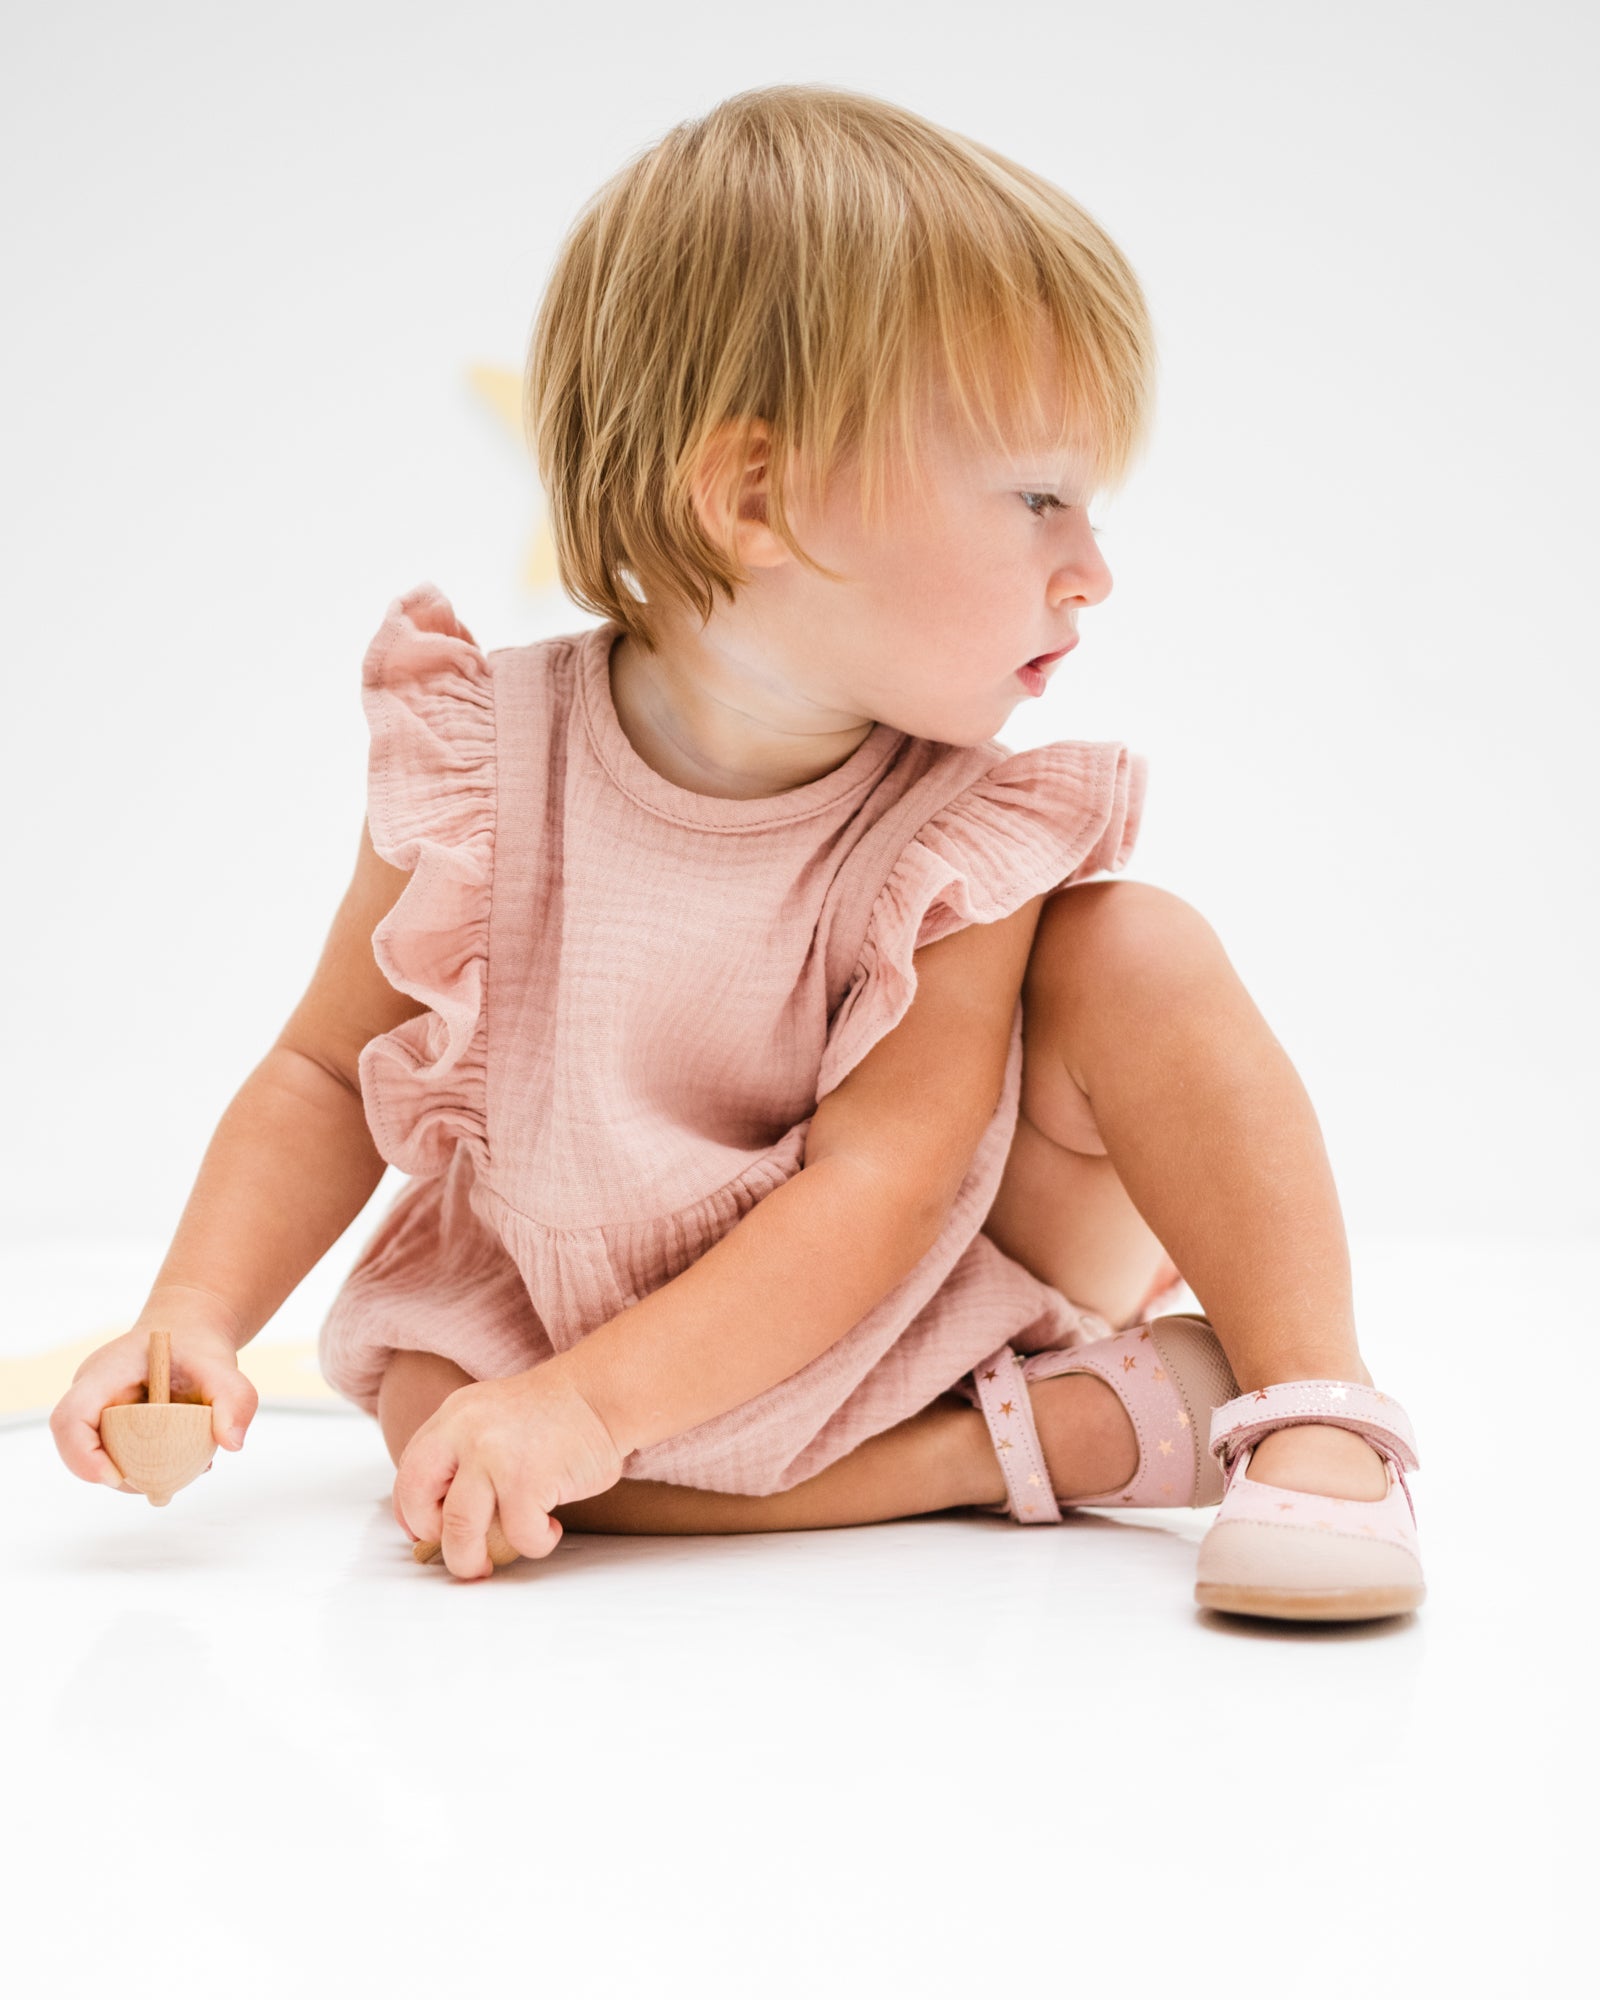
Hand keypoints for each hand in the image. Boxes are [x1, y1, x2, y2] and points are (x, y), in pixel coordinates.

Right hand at [51, 1317, 257, 1490]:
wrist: (188, 1335)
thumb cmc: (198, 1347)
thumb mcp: (223, 1368)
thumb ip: (235, 1400)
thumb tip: (232, 1444)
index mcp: (104, 1374)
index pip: (70, 1418)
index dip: (82, 1455)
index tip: (118, 1477)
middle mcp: (92, 1395)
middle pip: (80, 1448)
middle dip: (117, 1476)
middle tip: (164, 1483)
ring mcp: (97, 1412)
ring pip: (99, 1457)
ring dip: (136, 1474)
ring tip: (185, 1468)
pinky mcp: (109, 1425)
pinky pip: (116, 1454)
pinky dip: (144, 1467)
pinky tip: (182, 1462)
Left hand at [393, 1363, 625, 1579]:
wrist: (602, 1393)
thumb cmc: (557, 1413)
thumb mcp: (492, 1418)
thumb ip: (463, 1454)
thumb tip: (442, 1514)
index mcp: (453, 1416)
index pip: (409, 1471)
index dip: (413, 1511)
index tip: (428, 1532)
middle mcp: (464, 1432)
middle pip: (419, 1501)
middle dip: (434, 1539)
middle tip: (456, 1553)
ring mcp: (493, 1456)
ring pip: (459, 1530)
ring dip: (470, 1559)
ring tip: (487, 1563)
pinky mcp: (526, 1481)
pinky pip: (519, 1536)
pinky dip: (536, 1542)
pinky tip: (550, 1526)